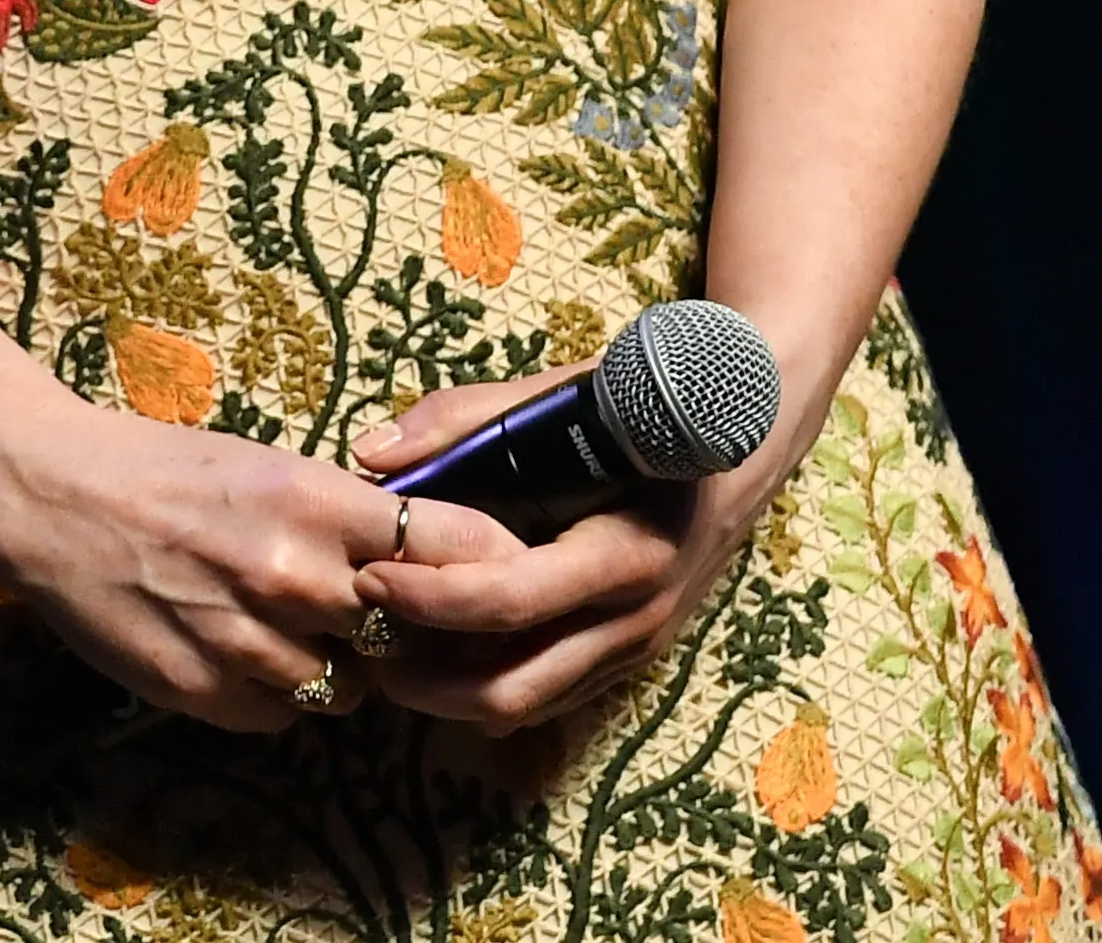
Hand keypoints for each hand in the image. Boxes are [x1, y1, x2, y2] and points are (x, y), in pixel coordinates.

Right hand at [0, 395, 526, 731]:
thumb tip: (427, 559)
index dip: (486, 565)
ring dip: (334, 667)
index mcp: (314, 502)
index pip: (451, 545)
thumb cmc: (160, 470)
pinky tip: (234, 648)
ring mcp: (251, 644)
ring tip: (283, 627)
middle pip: (409, 633)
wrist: (48, 498)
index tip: (502, 574)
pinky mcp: (209, 694)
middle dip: (399, 627)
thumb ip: (346, 517)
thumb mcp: (267, 466)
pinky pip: (281, 715)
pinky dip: (272, 692)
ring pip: (349, 690)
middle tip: (370, 610)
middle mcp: (294, 577)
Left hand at [353, 375, 779, 729]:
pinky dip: (483, 688)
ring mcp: (636, 649)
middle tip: (358, 632)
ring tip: (381, 646)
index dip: (426, 598)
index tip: (366, 574)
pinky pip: (547, 695)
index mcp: (620, 552)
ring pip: (525, 706)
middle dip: (422, 677)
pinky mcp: (630, 659)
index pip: (508, 601)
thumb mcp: (556, 395)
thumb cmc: (640, 413)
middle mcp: (634, 618)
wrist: (743, 444)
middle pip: (510, 687)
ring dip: (446, 693)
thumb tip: (369, 453)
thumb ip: (460, 420)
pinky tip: (435, 649)